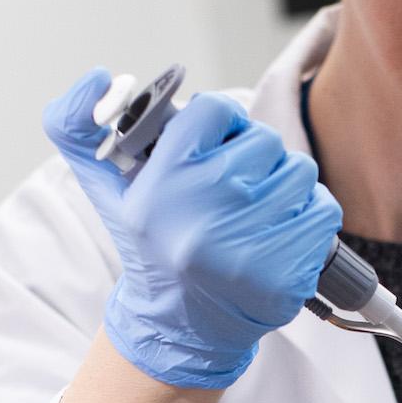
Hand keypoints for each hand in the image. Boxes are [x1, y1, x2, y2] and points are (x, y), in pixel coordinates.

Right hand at [44, 70, 341, 388]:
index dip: (220, 123)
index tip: (215, 144)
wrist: (179, 325)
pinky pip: (323, 211)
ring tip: (255, 213)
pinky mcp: (287, 273)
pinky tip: (278, 234)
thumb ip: (78, 126)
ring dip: (284, 187)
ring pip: (299, 172)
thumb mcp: (104, 186)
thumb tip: (98, 77)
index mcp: (163, 182)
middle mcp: (205, 211)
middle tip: (234, 188)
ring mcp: (249, 245)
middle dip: (254, 159)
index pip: (216, 110)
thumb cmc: (150, 246)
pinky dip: (308, 217)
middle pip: (265, 140)